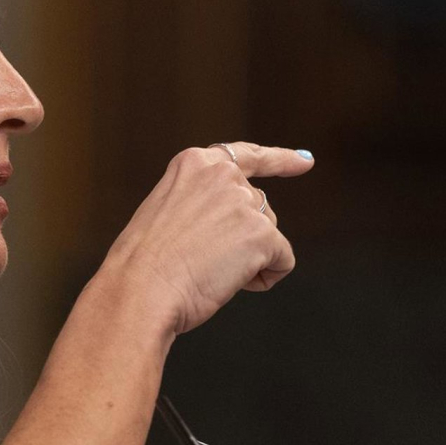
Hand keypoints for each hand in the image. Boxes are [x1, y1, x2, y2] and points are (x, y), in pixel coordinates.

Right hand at [98, 143, 313, 336]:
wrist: (140, 289)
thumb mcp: (168, 214)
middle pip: (259, 208)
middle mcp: (222, 174)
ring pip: (268, 236)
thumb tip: (249, 224)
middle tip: (200, 261)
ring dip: (249, 260)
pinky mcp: (262, 232)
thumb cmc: (144, 266)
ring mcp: (243, 201)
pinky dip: (265, 278)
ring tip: (206, 270)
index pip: (246, 155)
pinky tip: (231, 283)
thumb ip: (204, 205)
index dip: (280, 160)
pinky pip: (283, 261)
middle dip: (244, 239)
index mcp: (193, 163)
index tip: (305, 161)